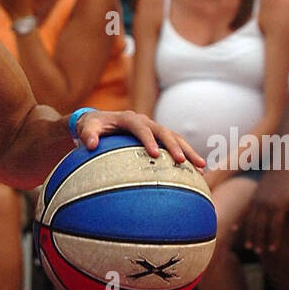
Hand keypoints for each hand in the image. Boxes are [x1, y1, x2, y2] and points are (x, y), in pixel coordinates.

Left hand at [72, 108, 203, 167]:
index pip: (141, 128)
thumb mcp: (86, 128)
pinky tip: (196, 171)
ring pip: (175, 138)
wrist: (98, 120)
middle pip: (164, 132)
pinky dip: (186, 155)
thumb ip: (88, 135)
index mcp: (129, 119)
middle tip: (183, 161)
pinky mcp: (158, 136)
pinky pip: (175, 145)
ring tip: (201, 167)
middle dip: (175, 146)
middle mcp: (145, 121)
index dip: (148, 140)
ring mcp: (154, 128)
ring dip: (189, 151)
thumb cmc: (91, 126)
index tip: (155, 154)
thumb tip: (90, 144)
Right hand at [242, 171, 288, 254]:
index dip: (273, 239)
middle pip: (260, 226)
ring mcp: (257, 202)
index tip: (273, 249)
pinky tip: (234, 229)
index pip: (275, 227)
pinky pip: (243, 212)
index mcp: (278, 206)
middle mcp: (266, 205)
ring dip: (249, 235)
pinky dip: (239, 221)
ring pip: (251, 221)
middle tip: (258, 252)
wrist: (281, 170)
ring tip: (249, 246)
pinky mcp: (251, 199)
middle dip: (259, 240)